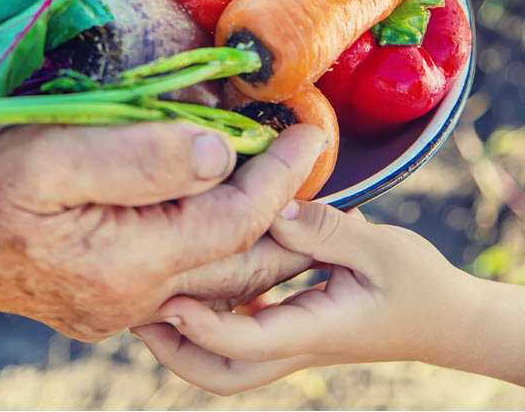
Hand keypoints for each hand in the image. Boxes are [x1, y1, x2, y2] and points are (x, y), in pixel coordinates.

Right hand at [0, 120, 324, 341]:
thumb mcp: (52, 156)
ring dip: (265, 239)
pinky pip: (190, 285)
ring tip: (293, 195)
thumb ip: (138, 156)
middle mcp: (138, 298)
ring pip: (222, 282)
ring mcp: (125, 307)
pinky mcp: (112, 301)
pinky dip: (224, 254)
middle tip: (317, 168)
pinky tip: (233, 229)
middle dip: (292, 215)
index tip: (310, 134)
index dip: (280, 176)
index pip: (235, 220)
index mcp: (131, 262)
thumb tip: (218, 152)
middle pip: (243, 263)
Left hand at [133, 200, 517, 393]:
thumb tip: (276, 210)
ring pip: (228, 359)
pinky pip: (244, 332)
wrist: (444, 319)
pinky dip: (215, 317)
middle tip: (138, 310)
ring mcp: (294, 340)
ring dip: (187, 336)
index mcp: (314, 331)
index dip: (200, 326)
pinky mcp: (297, 326)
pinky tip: (202, 278)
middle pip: (222, 373)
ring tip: (154, 293)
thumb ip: (328, 230)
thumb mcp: (380, 249)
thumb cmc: (417, 285)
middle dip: (174, 351)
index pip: (244, 343)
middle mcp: (295, 344)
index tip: (167, 296)